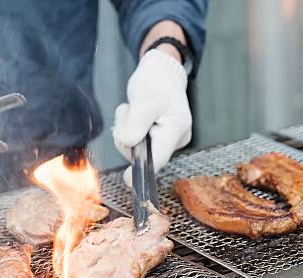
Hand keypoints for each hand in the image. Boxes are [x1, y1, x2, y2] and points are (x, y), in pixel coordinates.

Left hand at [113, 49, 191, 184]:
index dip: (142, 170)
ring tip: (131, 110)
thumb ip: (135, 124)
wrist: (162, 72)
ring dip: (127, 130)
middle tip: (126, 112)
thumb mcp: (143, 99)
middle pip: (144, 154)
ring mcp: (168, 139)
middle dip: (128, 136)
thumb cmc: (156, 82)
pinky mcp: (160, 137)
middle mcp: (176, 139)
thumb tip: (127, 142)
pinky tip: (135, 116)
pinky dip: (132, 130)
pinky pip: (140, 142)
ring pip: (138, 148)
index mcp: (176, 130)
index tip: (128, 181)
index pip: (158, 158)